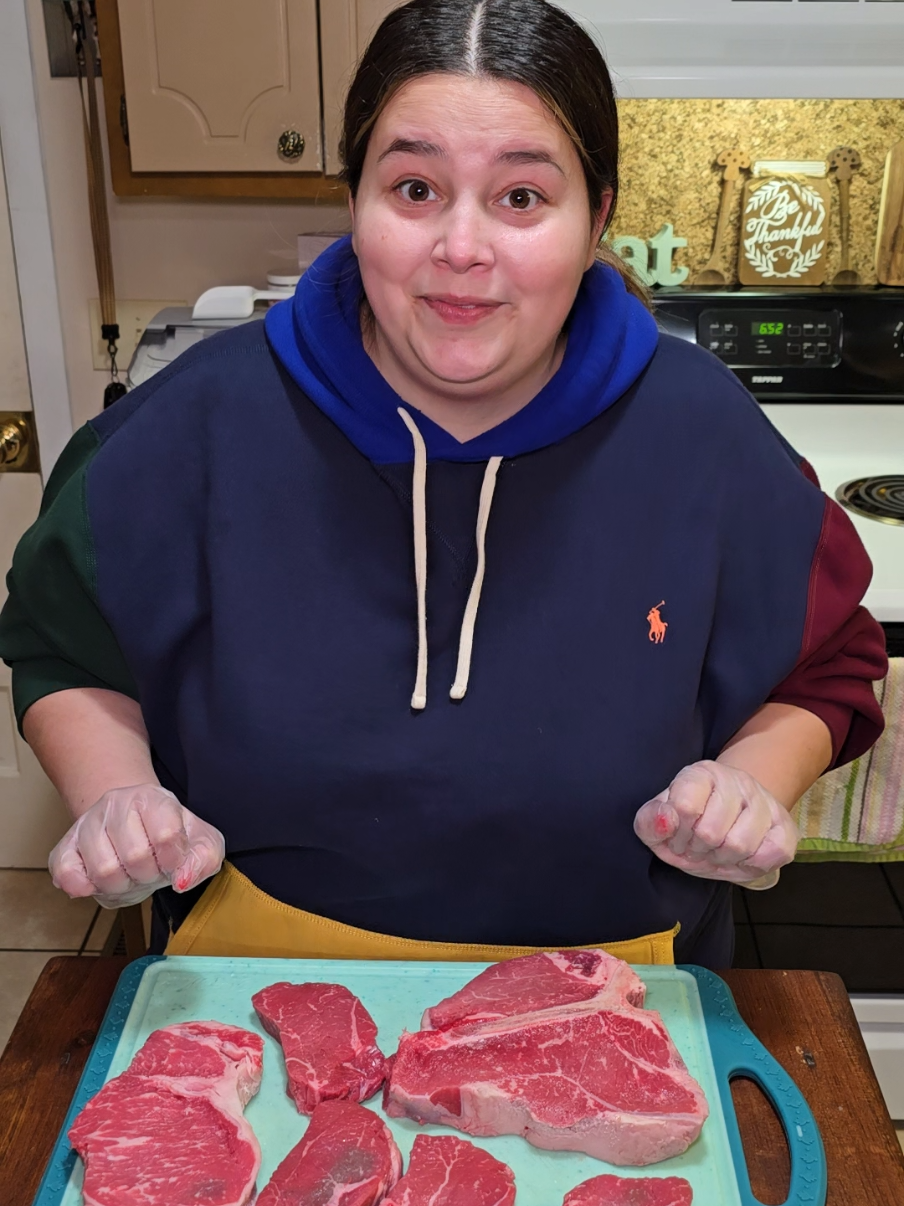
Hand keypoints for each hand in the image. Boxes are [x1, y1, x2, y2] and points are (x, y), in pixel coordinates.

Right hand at [49, 784, 224, 907]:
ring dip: (123, 885)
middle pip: (135, 857)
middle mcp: (116, 804)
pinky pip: (67, 874)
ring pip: (104, 871)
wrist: (132, 821)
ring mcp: (88, 824)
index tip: (172, 860)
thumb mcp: (201, 841)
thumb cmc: (168, 833)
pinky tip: (99, 882)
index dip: (173, 860)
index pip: (166, 836)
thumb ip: (204, 859)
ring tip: (128, 873)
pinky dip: (85, 887)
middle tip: (150, 868)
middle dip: (149, 875)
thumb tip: (182, 880)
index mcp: (153, 799)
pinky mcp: (65, 846)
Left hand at [633, 760, 798, 887]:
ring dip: (722, 858)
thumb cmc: (689, 823)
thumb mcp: (659, 822)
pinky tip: (741, 856)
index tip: (678, 834)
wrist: (727, 824)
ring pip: (740, 845)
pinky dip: (751, 865)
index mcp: (701, 774)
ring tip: (717, 851)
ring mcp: (764, 802)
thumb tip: (667, 820)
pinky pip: (771, 854)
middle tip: (698, 846)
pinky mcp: (785, 827)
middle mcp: (736, 780)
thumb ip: (651, 821)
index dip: (677, 833)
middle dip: (698, 849)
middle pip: (710, 832)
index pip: (685, 806)